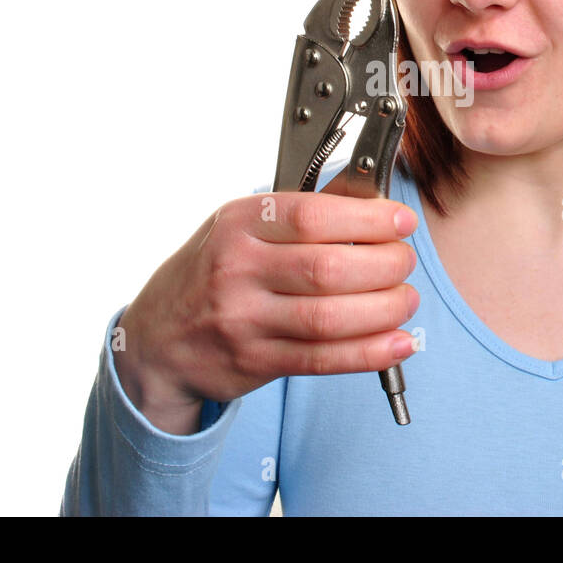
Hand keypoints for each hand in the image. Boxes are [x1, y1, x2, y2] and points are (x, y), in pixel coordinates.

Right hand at [113, 169, 419, 432]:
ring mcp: (243, 319)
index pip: (312, 216)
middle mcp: (237, 269)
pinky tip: (398, 342)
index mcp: (239, 223)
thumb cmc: (211, 273)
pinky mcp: (255, 361)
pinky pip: (323, 359)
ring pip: (329, 316)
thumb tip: (372, 201)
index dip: (368, 219)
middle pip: (328, 267)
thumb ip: (301, 215)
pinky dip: (369, 352)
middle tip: (404, 263)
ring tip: (406, 300)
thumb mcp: (242, 228)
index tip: (401, 222)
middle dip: (385, 265)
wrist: (156, 338)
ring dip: (384, 309)